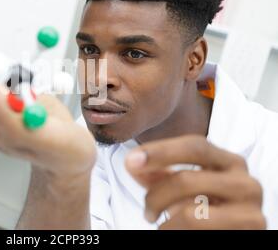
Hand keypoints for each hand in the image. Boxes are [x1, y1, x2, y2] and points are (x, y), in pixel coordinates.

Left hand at [125, 135, 265, 228]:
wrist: (228, 236)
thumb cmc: (207, 211)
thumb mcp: (183, 189)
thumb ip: (159, 173)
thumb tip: (132, 162)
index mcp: (230, 162)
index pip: (194, 145)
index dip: (159, 151)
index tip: (130, 160)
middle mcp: (245, 182)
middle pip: (186, 178)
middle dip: (156, 195)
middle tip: (146, 212)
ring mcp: (250, 210)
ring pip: (190, 212)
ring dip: (165, 222)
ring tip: (161, 226)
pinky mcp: (251, 231)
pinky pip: (197, 228)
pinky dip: (175, 231)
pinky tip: (175, 231)